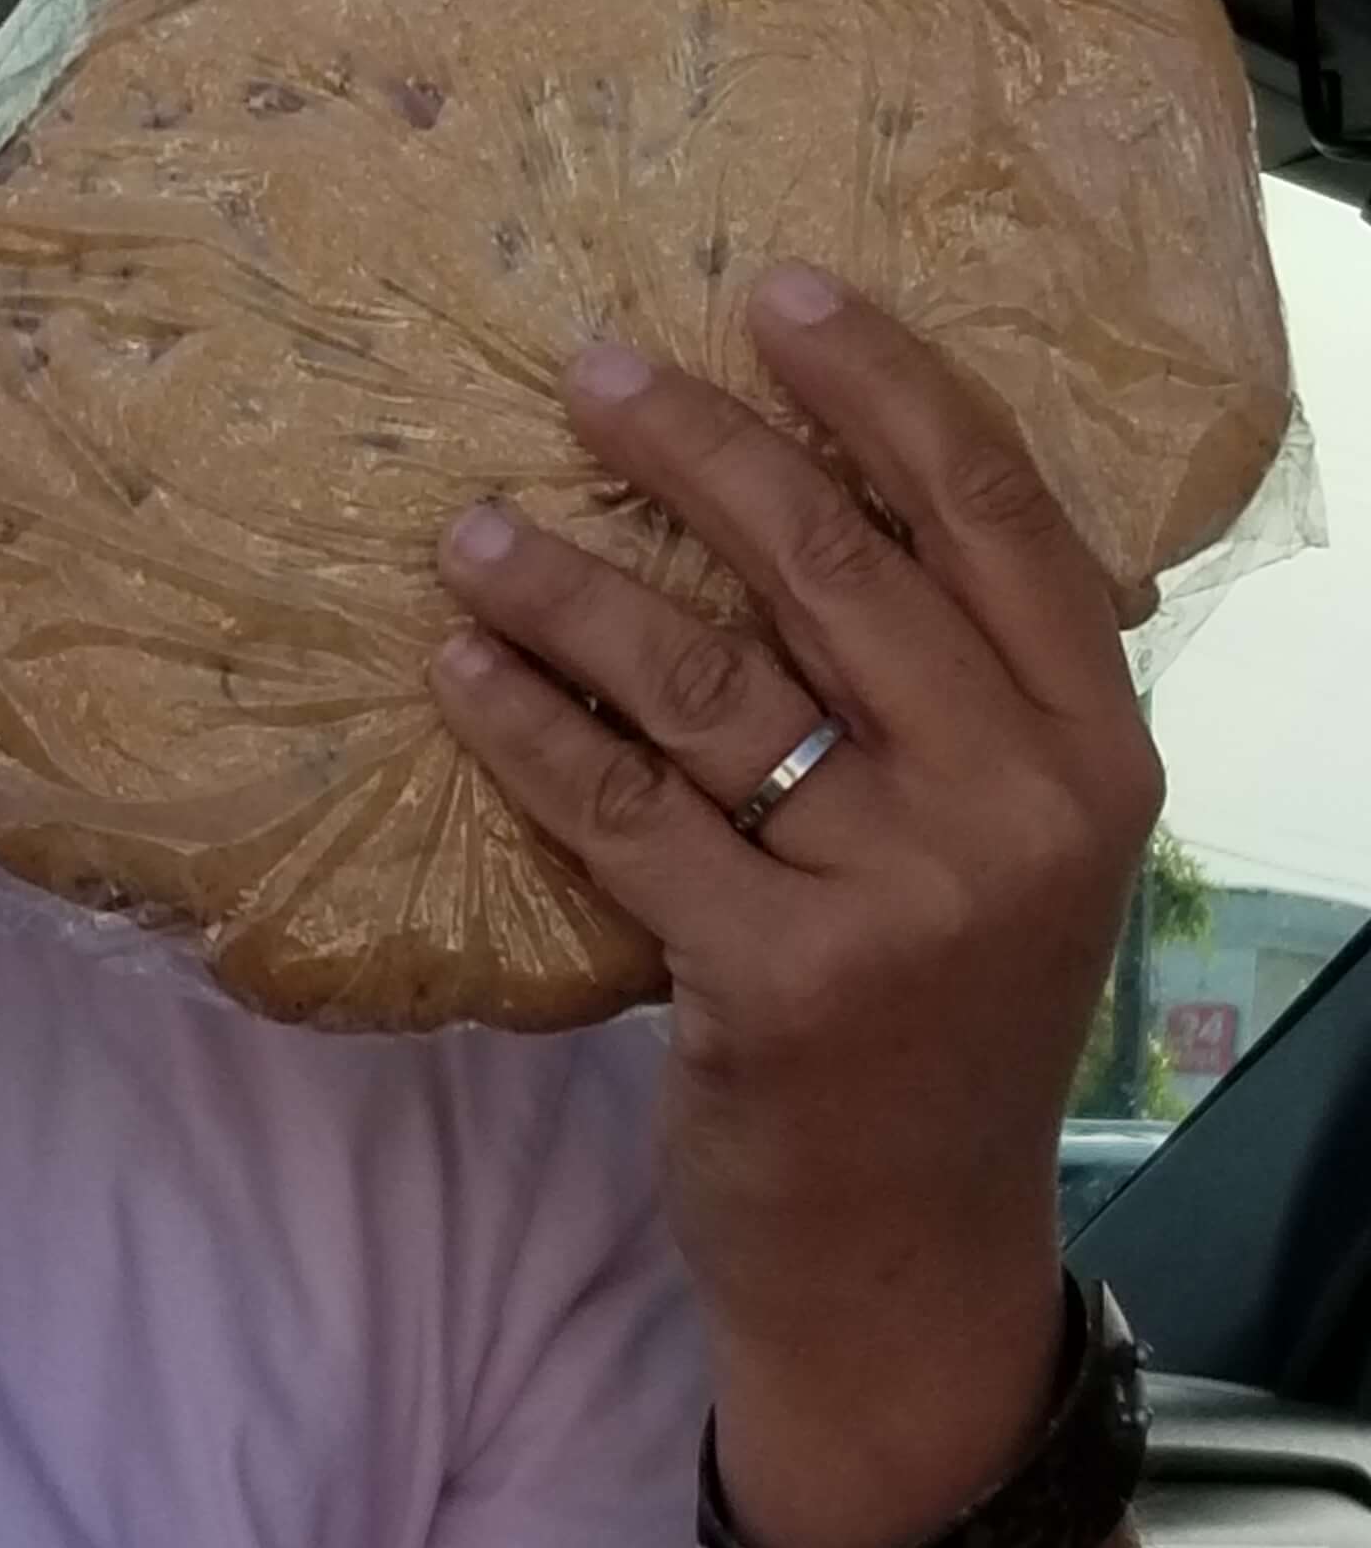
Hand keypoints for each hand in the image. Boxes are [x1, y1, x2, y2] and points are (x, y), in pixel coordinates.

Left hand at [430, 265, 1158, 1547]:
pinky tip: (454, 666)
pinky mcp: (777, 980)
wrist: (908, 1256)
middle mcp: (1019, 806)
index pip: (994, 515)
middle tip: (588, 369)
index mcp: (1094, 747)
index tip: (776, 290)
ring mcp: (904, 898)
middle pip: (835, 566)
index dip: (881, 388)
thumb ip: (947, 697)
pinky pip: (617, 810)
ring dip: (569, 584)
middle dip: (699, 447)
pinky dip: (523, 727)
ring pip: (704, 680)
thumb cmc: (933, 1023)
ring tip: (471, 525)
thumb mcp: (1001, 849)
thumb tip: (800, 495)